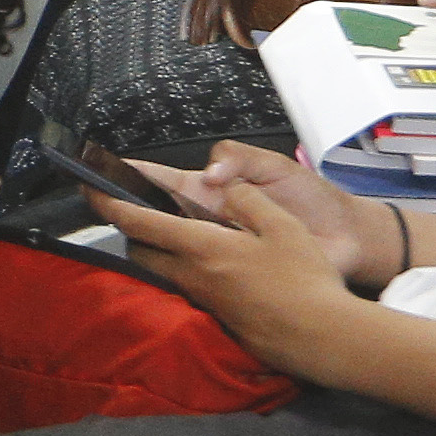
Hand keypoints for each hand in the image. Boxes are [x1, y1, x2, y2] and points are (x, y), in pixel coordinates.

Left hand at [97, 163, 368, 375]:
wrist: (320, 336)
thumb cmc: (304, 279)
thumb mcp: (283, 226)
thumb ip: (249, 200)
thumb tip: (226, 186)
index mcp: (200, 247)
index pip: (139, 222)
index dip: (109, 203)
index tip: (90, 188)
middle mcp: (191, 275)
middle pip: (142, 250)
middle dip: (133, 229)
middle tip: (142, 210)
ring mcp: (202, 300)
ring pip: (163, 270)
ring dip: (159, 251)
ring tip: (179, 233)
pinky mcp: (216, 318)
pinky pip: (187, 288)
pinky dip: (186, 270)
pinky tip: (213, 264)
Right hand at [108, 139, 382, 286]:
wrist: (345, 239)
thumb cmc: (311, 201)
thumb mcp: (274, 167)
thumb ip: (238, 158)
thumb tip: (207, 176)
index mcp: (211, 191)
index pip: (161, 181)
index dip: (129, 176)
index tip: (97, 173)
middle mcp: (204, 220)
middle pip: (153, 215)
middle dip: (122, 209)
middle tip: (91, 206)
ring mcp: (213, 249)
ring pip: (165, 246)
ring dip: (140, 241)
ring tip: (111, 236)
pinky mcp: (226, 277)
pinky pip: (190, 275)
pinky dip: (169, 272)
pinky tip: (151, 271)